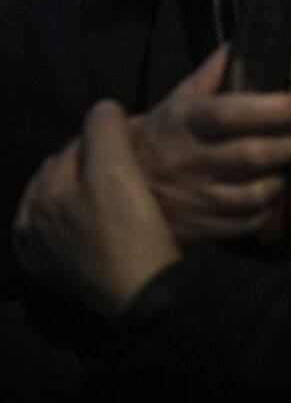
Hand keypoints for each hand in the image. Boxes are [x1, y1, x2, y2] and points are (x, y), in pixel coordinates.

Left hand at [14, 101, 181, 321]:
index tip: (137, 136)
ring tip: (99, 189)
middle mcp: (33, 218)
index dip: (108, 135)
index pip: (77, 144)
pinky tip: (63, 225)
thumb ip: (104, 132)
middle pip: (62, 173)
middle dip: (87, 162)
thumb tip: (103, 107)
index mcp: (47, 190)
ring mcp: (40, 249)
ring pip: (50, 205)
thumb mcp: (119, 171)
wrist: (144, 294)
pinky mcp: (53, 273)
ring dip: (69, 190)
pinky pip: (41, 242)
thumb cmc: (133, 230)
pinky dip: (49, 228)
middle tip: (123, 162)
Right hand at [130, 46, 290, 246]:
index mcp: (186, 123)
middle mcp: (191, 161)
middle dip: (289, 143)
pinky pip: (250, 220)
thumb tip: (249, 40)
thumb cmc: (165, 132)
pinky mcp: (204, 228)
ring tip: (285, 162)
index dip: (275, 108)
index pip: (232, 113)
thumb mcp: (181, 98)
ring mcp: (197, 198)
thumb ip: (216, 71)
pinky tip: (268, 191)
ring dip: (281, 176)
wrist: (122, 183)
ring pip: (257, 191)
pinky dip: (267, 207)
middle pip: (253, 155)